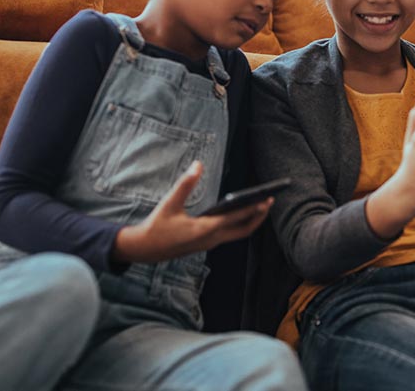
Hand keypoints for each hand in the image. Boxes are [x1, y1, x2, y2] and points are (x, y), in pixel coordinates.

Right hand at [113, 161, 271, 263]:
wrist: (143, 250)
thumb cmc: (156, 226)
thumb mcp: (170, 203)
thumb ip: (185, 184)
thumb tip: (198, 164)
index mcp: (205, 230)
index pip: (237, 218)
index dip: (254, 209)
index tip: (268, 199)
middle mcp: (212, 239)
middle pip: (244, 230)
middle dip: (259, 216)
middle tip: (271, 201)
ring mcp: (210, 244)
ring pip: (238, 234)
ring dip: (251, 220)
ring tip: (261, 205)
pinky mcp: (206, 244)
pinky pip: (230, 235)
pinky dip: (240, 224)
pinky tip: (241, 212)